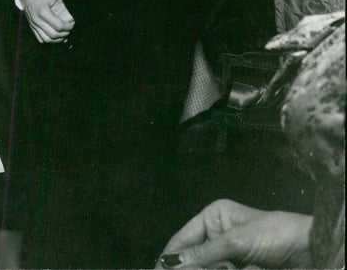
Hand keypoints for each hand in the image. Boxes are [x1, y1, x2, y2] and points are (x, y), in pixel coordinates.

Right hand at [19, 0, 74, 42]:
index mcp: (43, 11)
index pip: (59, 26)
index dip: (68, 27)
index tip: (73, 23)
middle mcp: (37, 20)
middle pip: (53, 34)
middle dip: (64, 34)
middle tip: (70, 29)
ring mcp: (33, 25)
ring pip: (47, 39)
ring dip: (57, 39)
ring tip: (64, 34)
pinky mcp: (32, 27)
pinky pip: (40, 39)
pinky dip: (49, 40)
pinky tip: (56, 37)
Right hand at [157, 199, 312, 268]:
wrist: (312, 252)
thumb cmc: (273, 235)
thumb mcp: (236, 242)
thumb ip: (202, 254)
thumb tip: (170, 263)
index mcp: (213, 218)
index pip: (183, 239)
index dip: (170, 257)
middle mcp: (218, 236)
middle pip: (193, 258)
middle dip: (195, 266)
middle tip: (218, 267)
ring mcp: (230, 257)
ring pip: (208, 268)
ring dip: (217, 269)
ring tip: (237, 266)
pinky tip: (244, 269)